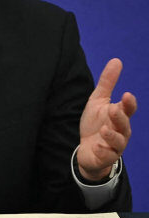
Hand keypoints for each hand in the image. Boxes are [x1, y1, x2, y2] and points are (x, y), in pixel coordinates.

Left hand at [77, 58, 136, 179]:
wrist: (87, 149)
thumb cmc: (95, 123)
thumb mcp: (98, 101)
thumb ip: (107, 83)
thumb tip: (116, 60)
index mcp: (119, 116)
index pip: (128, 109)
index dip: (129, 103)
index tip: (126, 95)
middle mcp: (121, 131)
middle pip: (124, 125)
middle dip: (120, 117)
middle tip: (113, 109)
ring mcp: (114, 146)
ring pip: (119, 142)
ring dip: (112, 136)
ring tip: (104, 129)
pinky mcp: (105, 157)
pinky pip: (107, 155)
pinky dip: (103, 151)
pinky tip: (96, 146)